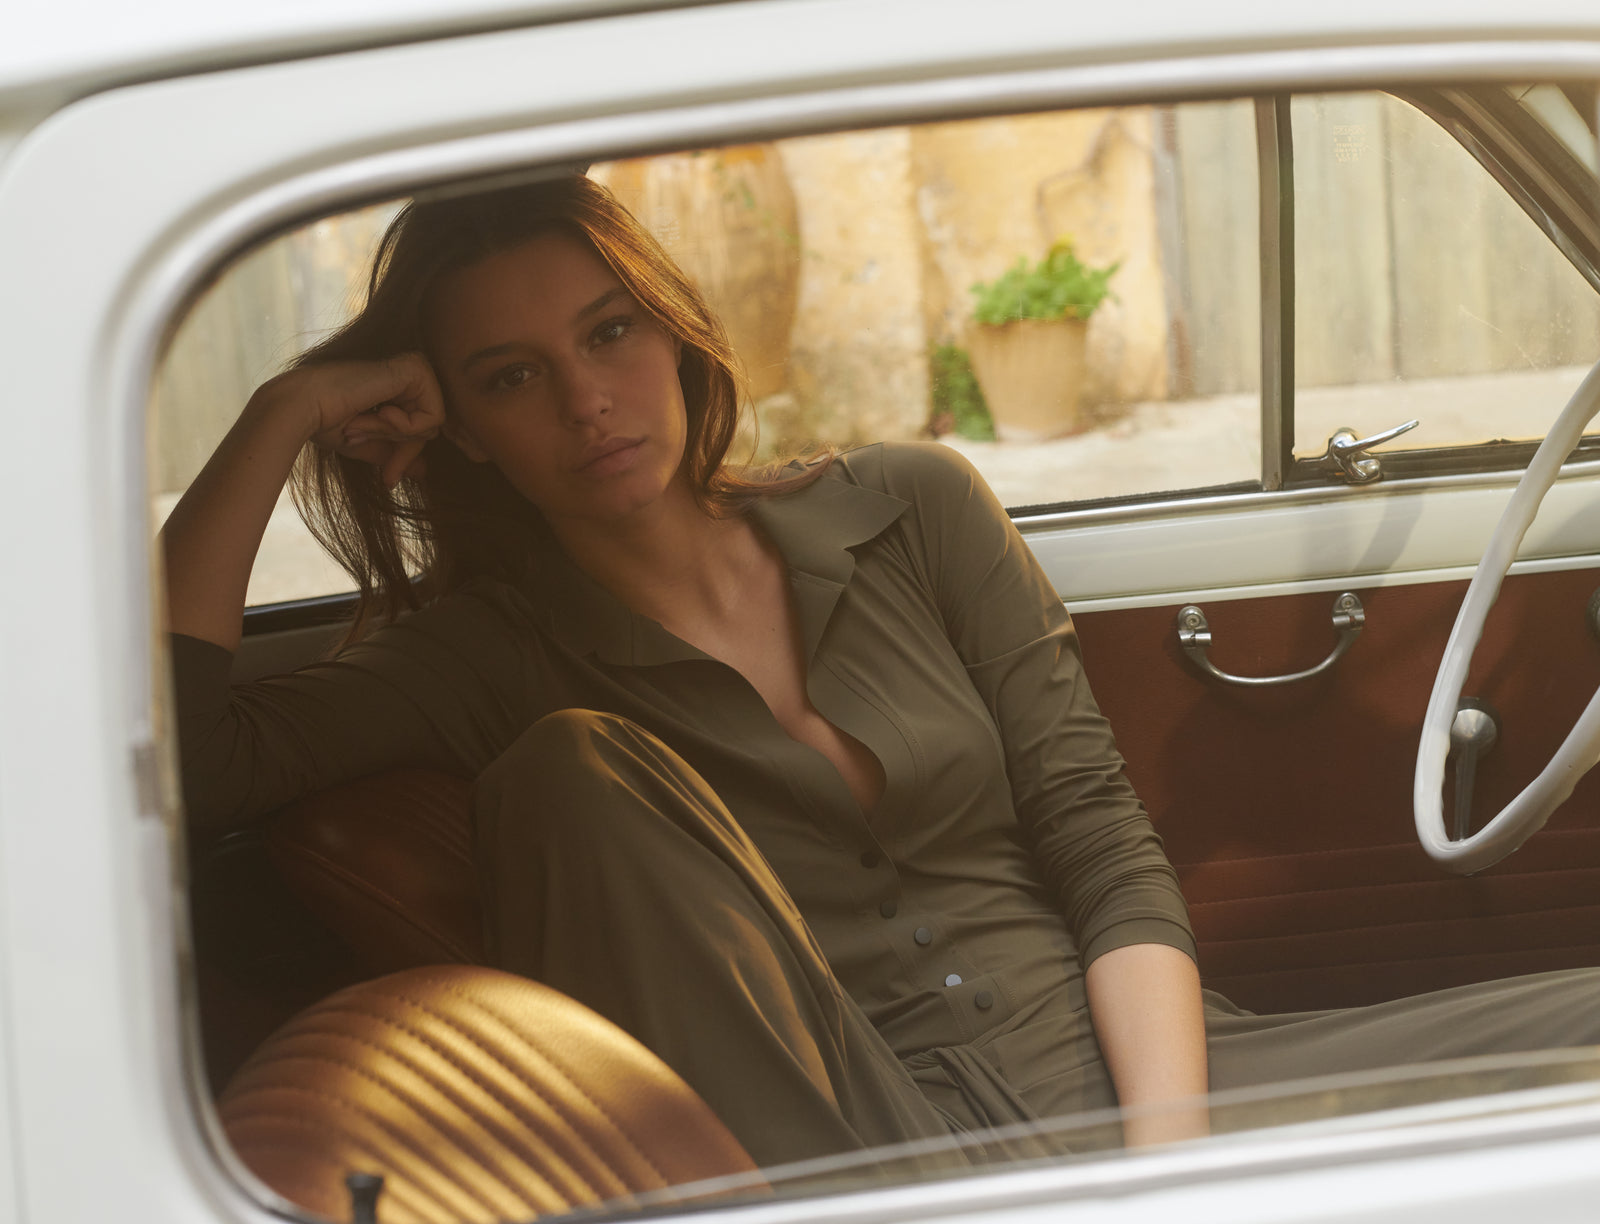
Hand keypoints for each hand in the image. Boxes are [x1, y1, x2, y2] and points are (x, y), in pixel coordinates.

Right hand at [250, 353, 446, 487]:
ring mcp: (416, 367)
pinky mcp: (417, 368)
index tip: (388, 479)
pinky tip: (376, 410)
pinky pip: (433, 417)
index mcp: (399, 385)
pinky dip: (403, 427)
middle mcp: (410, 371)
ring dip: (394, 435)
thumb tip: (424, 471)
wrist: (304, 406)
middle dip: (401, 448)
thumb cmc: (326, 422)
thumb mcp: (369, 442)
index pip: (423, 431)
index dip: (405, 457)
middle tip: (360, 434)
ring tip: (362, 420)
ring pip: (433, 424)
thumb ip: (397, 452)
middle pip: (431, 430)